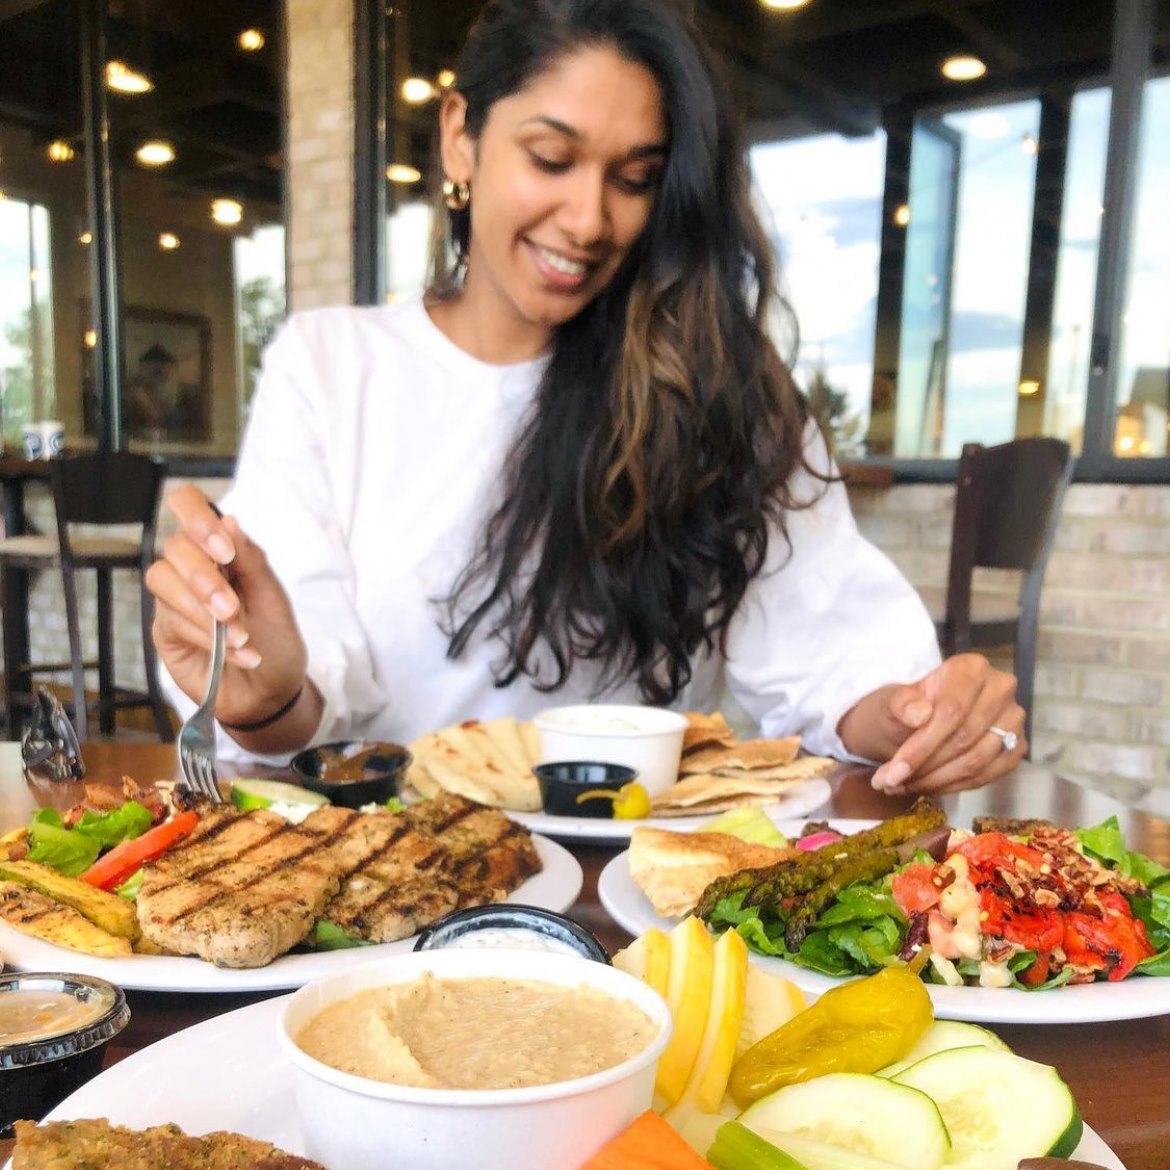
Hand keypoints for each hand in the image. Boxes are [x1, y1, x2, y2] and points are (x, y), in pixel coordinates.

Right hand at [146, 485, 307, 728]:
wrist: (271, 691)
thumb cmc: (275, 640)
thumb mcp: (274, 598)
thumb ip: (251, 559)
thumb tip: (228, 518)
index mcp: (221, 549)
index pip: (187, 505)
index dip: (197, 519)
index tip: (224, 551)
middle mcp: (192, 566)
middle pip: (174, 547)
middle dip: (205, 578)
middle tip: (233, 608)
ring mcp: (174, 598)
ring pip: (162, 579)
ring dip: (203, 609)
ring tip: (239, 637)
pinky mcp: (165, 630)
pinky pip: (169, 619)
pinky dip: (204, 635)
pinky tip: (231, 651)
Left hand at [841, 654, 1025, 794]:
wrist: (917, 721)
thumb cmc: (906, 708)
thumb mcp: (893, 702)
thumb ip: (901, 705)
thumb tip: (919, 714)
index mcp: (971, 668)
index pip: (951, 711)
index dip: (922, 745)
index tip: (893, 771)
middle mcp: (1001, 689)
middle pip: (964, 738)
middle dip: (924, 767)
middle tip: (890, 783)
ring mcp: (1013, 720)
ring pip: (977, 761)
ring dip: (936, 781)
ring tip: (902, 786)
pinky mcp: (1017, 747)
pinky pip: (988, 775)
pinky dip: (954, 786)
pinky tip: (927, 788)